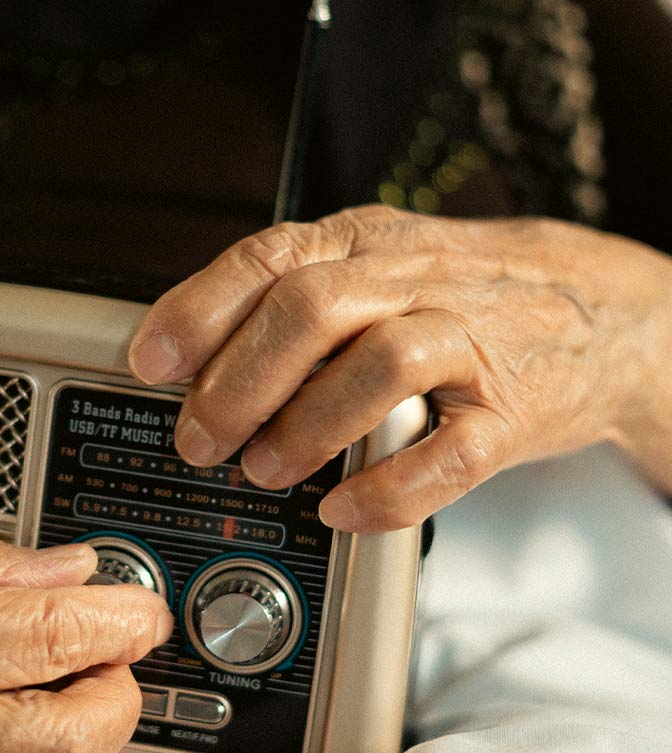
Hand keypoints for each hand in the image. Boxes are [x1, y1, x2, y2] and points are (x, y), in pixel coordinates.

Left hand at [128, 205, 671, 529]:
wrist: (602, 310)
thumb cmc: (459, 295)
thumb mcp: (371, 266)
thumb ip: (285, 296)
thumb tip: (182, 355)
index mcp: (365, 245)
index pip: (271, 257)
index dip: (200, 310)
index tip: (152, 362)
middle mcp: (416, 281)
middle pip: (313, 307)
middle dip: (239, 381)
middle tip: (199, 439)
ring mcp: (472, 344)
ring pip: (382, 365)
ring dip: (306, 426)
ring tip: (263, 469)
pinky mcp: (515, 413)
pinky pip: (454, 452)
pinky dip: (390, 488)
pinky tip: (342, 507)